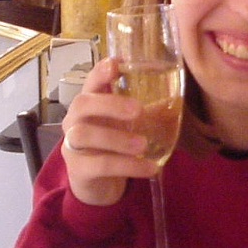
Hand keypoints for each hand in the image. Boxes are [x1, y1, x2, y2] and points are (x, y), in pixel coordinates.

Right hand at [61, 57, 158, 205]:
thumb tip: (175, 97)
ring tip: (143, 144)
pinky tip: (149, 168)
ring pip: (85, 135)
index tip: (116, 63)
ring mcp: (72, 145)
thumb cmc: (113, 145)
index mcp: (90, 104)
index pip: (90, 82)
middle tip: (138, 109)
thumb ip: (145, 111)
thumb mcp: (128, 125)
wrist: (98, 184)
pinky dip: (128, 165)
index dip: (100, 71)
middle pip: (82, 103)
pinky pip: (100, 165)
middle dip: (110, 103)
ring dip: (117, 138)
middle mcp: (75, 120)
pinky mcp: (78, 170)